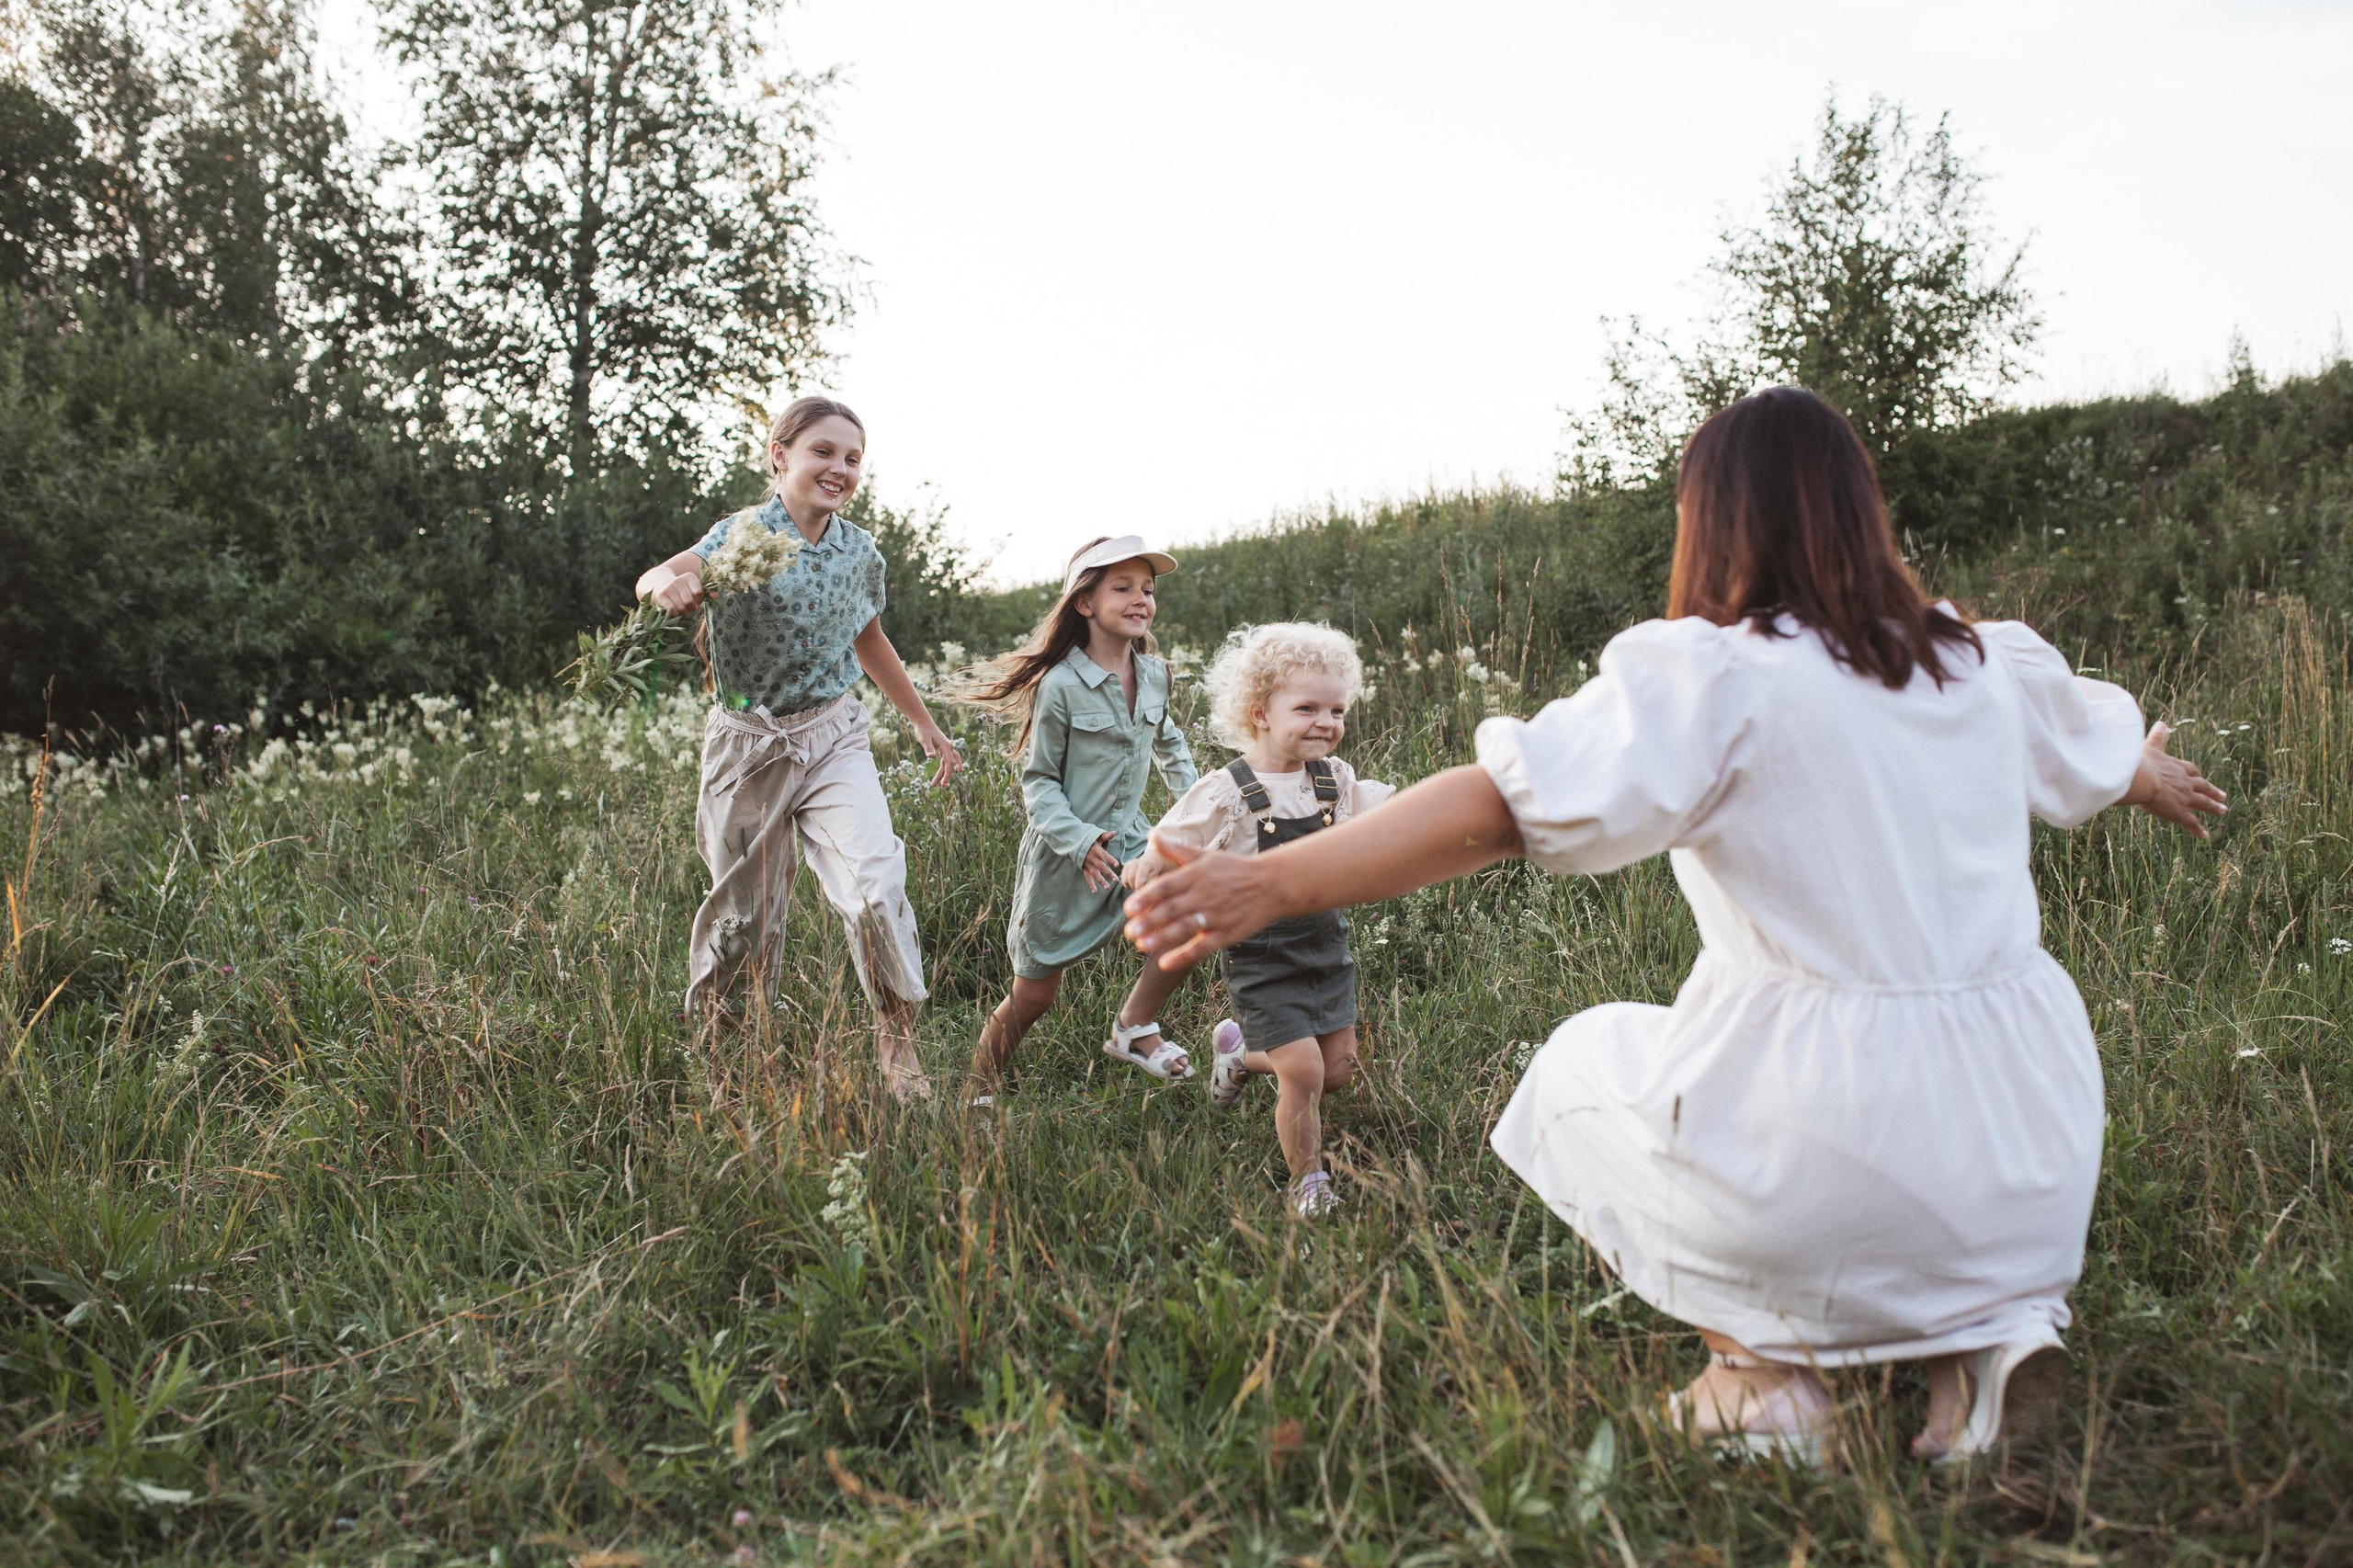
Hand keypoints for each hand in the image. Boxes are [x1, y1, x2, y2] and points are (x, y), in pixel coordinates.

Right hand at [644, 568, 704, 615]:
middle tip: (688, 607)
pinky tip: (673, 610)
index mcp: (689, 577)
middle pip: (690, 602)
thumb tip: (716, 596)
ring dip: (683, 612)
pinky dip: (674, 613)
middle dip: (691, 608)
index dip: (699, 600)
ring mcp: (668, 587)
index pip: (699, 593)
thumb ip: (706, 593)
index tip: (696, 600)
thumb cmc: (681, 591)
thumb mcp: (693, 589)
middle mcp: (678, 580)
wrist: (659, 587)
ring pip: (681, 608)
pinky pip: (672, 610)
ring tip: (681, 608)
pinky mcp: (661, 596)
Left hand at [915, 722, 964, 787]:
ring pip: (949, 763)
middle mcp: (948, 747)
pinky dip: (944, 768)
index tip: (944, 782)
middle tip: (943, 786)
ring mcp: (946, 748)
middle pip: (951, 764)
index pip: (949, 762)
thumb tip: (931, 757)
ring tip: (940, 784)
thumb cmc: (923, 730)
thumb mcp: (924, 739)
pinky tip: (939, 775)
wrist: (923, 722)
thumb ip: (928, 748)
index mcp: (945, 745)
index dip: (947, 773)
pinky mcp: (943, 748)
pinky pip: (946, 760)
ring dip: (945, 773)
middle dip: (947, 775)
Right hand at [1081, 833, 1121, 891]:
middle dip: (1108, 873)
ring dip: (1100, 881)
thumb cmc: (1089, 840)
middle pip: (1101, 867)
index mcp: (1096, 850)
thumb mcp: (1096, 836)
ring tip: (1107, 888)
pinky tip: (1095, 892)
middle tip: (1116, 880)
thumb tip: (1114, 832)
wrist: (1074, 844)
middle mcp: (1092, 858)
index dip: (1110, 860)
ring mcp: (1088, 865)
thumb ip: (1105, 836)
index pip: (1104, 855)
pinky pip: (1087, 878)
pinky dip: (1090, 885)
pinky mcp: (1084, 869)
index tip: (1117, 865)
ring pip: (1094, 874)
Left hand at [1122, 829, 1286, 970]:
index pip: (1166, 887)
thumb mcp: (1205, 855)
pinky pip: (1201, 947)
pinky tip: (1165, 963)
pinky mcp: (1226, 933)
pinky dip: (1183, 955)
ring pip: (1184, 928)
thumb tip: (1152, 834)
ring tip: (1141, 945)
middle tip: (1129, 932)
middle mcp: (1204, 895)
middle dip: (1149, 921)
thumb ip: (1175, 849)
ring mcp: (1215, 916)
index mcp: (1196, 875)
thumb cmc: (1234, 869)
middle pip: (1171, 909)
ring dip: (1161, 938)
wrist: (1271, 885)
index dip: (1146, 897)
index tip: (1128, 908)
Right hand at [2123, 722, 2227, 837]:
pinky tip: (2204, 836)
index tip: (2200, 776)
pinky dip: (2198, 829)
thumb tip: (2162, 723)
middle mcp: (2185, 782)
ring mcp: (2184, 797)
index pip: (2190, 770)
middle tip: (2222, 796)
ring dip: (2213, 807)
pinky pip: (2191, 822)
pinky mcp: (2179, 812)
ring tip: (2223, 810)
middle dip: (2212, 791)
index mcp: (2176, 767)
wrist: (2142, 779)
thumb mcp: (2149, 747)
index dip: (2196, 774)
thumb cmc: (2140, 763)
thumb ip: (2157, 737)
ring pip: (2202, 803)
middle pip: (2202, 786)